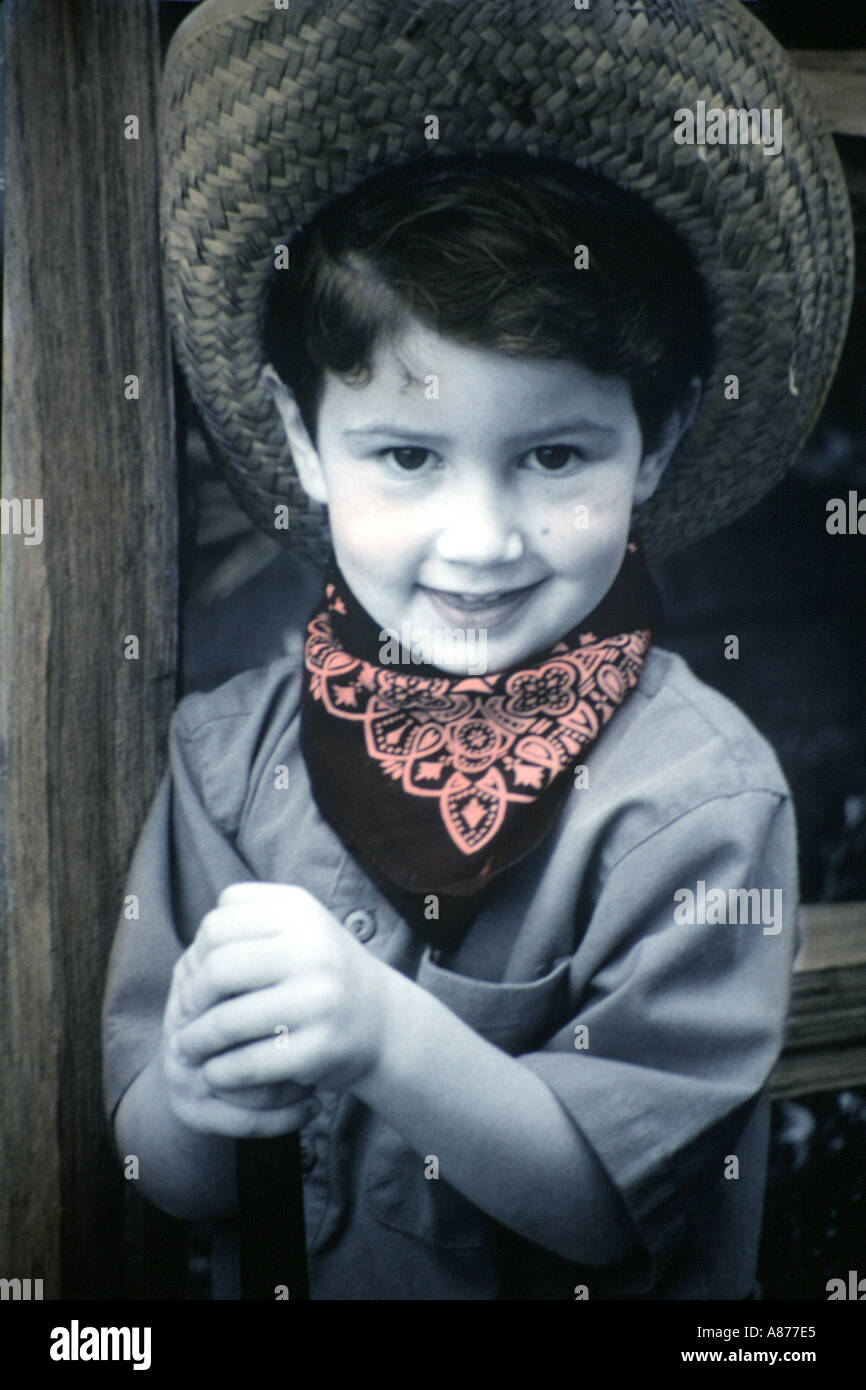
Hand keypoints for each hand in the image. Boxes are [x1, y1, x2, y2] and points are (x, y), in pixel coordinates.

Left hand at [163, 882, 394, 1136]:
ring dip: (194, 1040)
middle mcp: (313, 949)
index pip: (217, 925)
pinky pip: (247, 1062)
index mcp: (299, 911)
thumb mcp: (296, 927)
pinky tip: (215, 1070)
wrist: (382, 1020)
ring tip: (186, 1047)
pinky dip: (220, 1070)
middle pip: (218, 969)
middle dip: (190, 997)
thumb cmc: (320, 971)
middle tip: (183, 1015)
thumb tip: (187, 958)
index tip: (194, 976)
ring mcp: (318, 999)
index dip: (196, 953)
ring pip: (227, 1021)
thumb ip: (247, 922)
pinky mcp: (318, 1047)